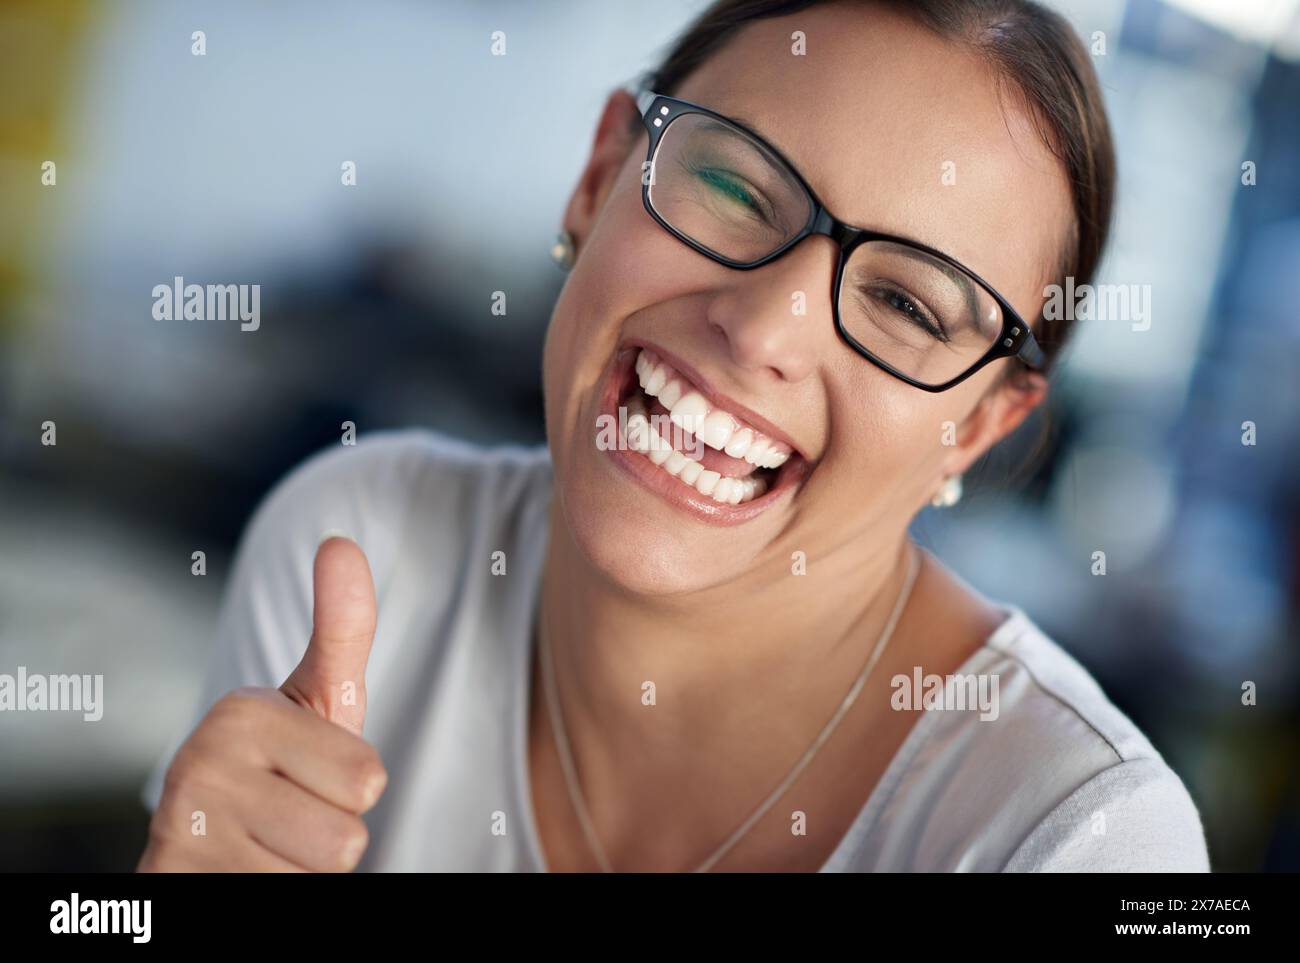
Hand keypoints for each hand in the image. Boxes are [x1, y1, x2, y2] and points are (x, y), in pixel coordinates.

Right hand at [137, 535, 386, 870]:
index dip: (350, 788)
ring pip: (319, 873)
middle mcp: (199, 766)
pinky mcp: (178, 882)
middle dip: (330, 830)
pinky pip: (285, 902)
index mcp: (242, 713)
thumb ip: (343, 628)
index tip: (306, 772)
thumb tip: (342, 541)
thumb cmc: (282, 765)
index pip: (367, 780)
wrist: (203, 846)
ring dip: (303, 868)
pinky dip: (276, 895)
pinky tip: (245, 872)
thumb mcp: (319, 698)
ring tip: (268, 843)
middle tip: (290, 812)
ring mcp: (181, 832)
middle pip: (347, 835)